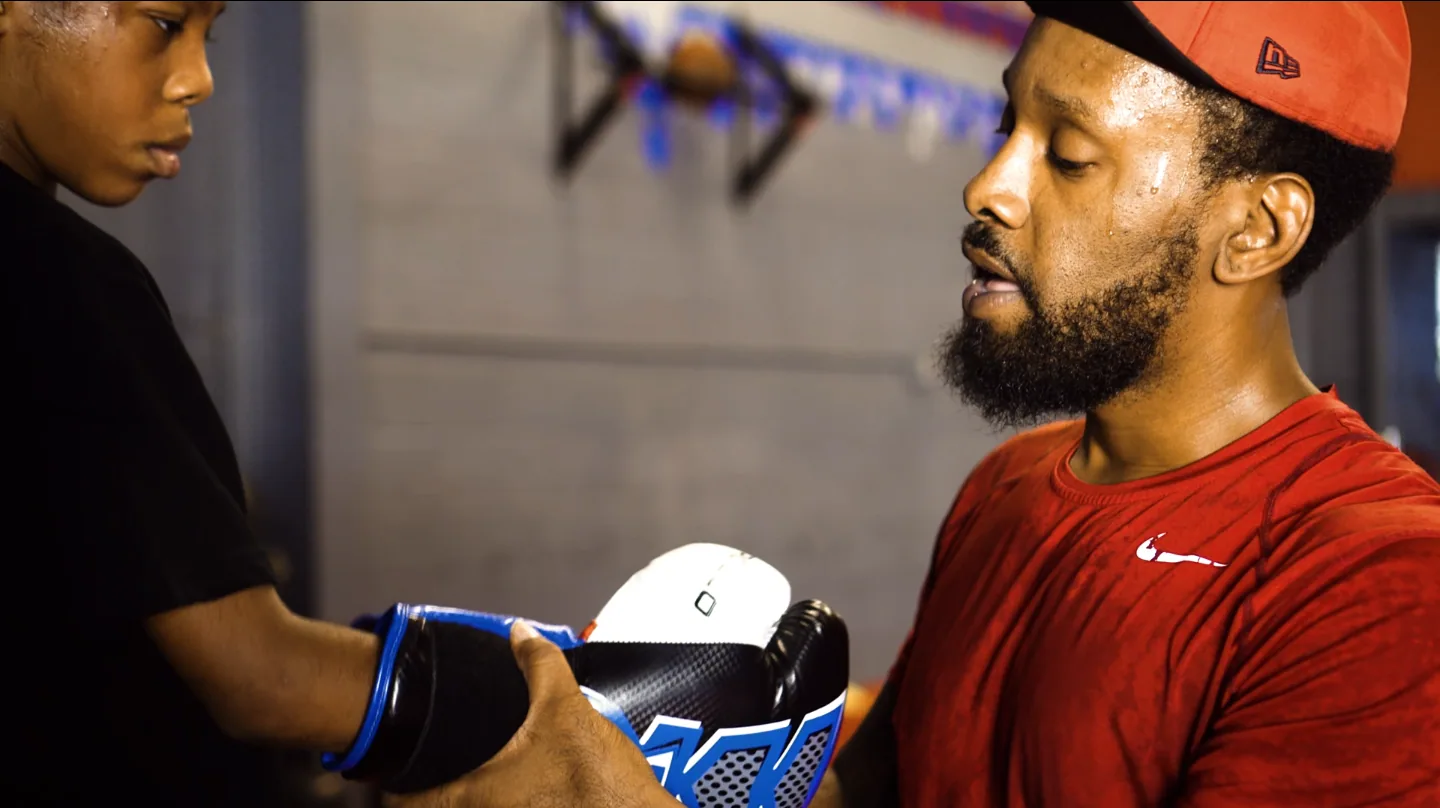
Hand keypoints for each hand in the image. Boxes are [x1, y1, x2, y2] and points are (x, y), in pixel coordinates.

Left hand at [386, 621, 676, 807]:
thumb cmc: (597, 780)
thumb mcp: (566, 709)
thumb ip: (539, 665)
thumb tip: (521, 634)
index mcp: (474, 796)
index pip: (404, 802)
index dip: (395, 783)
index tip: (399, 765)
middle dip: (435, 787)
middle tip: (440, 761)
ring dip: (470, 797)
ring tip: (484, 772)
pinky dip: (505, 803)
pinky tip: (524, 789)